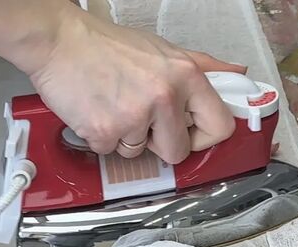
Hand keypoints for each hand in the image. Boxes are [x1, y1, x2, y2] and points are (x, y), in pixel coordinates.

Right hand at [21, 8, 245, 163]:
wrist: (59, 42)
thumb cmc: (109, 46)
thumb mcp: (164, 50)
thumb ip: (204, 66)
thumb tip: (238, 74)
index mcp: (185, 76)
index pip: (219, 126)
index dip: (204, 137)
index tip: (190, 134)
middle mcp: (164, 96)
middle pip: (178, 151)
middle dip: (159, 142)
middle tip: (140, 117)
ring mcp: (134, 116)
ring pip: (140, 153)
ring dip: (126, 138)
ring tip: (113, 105)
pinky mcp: (105, 131)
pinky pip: (110, 152)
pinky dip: (101, 137)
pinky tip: (96, 111)